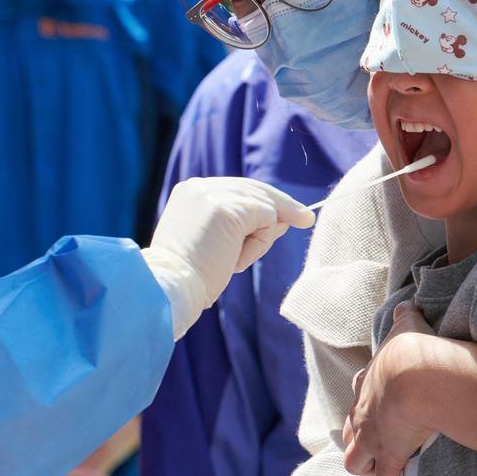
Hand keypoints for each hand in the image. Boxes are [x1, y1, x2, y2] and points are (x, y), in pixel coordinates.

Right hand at [145, 178, 315, 337]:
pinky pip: (267, 220)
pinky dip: (260, 244)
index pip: (237, 188)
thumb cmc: (189, 277)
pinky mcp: (228, 209)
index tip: (286, 216)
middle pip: (255, 188)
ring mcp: (213, 194)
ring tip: (232, 263)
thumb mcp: (215, 243)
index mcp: (191, 192)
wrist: (170, 289)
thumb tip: (282, 219)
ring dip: (260, 238)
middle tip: (307, 219)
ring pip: (263, 206)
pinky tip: (235, 262)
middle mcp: (200, 186)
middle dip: (283, 205)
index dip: (264, 202)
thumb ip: (241, 226)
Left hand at [342, 301, 436, 475]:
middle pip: (352, 428)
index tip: (369, 407)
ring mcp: (373, 436)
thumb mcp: (406, 326)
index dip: (364, 401)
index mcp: (368, 380)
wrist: (415, 374)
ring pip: (356, 458)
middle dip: (358, 437)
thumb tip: (406, 304)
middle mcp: (364, 410)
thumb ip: (404, 317)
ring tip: (372, 472)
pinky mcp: (388, 455)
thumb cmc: (411, 349)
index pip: (360, 391)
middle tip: (367, 445)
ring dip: (364, 465)